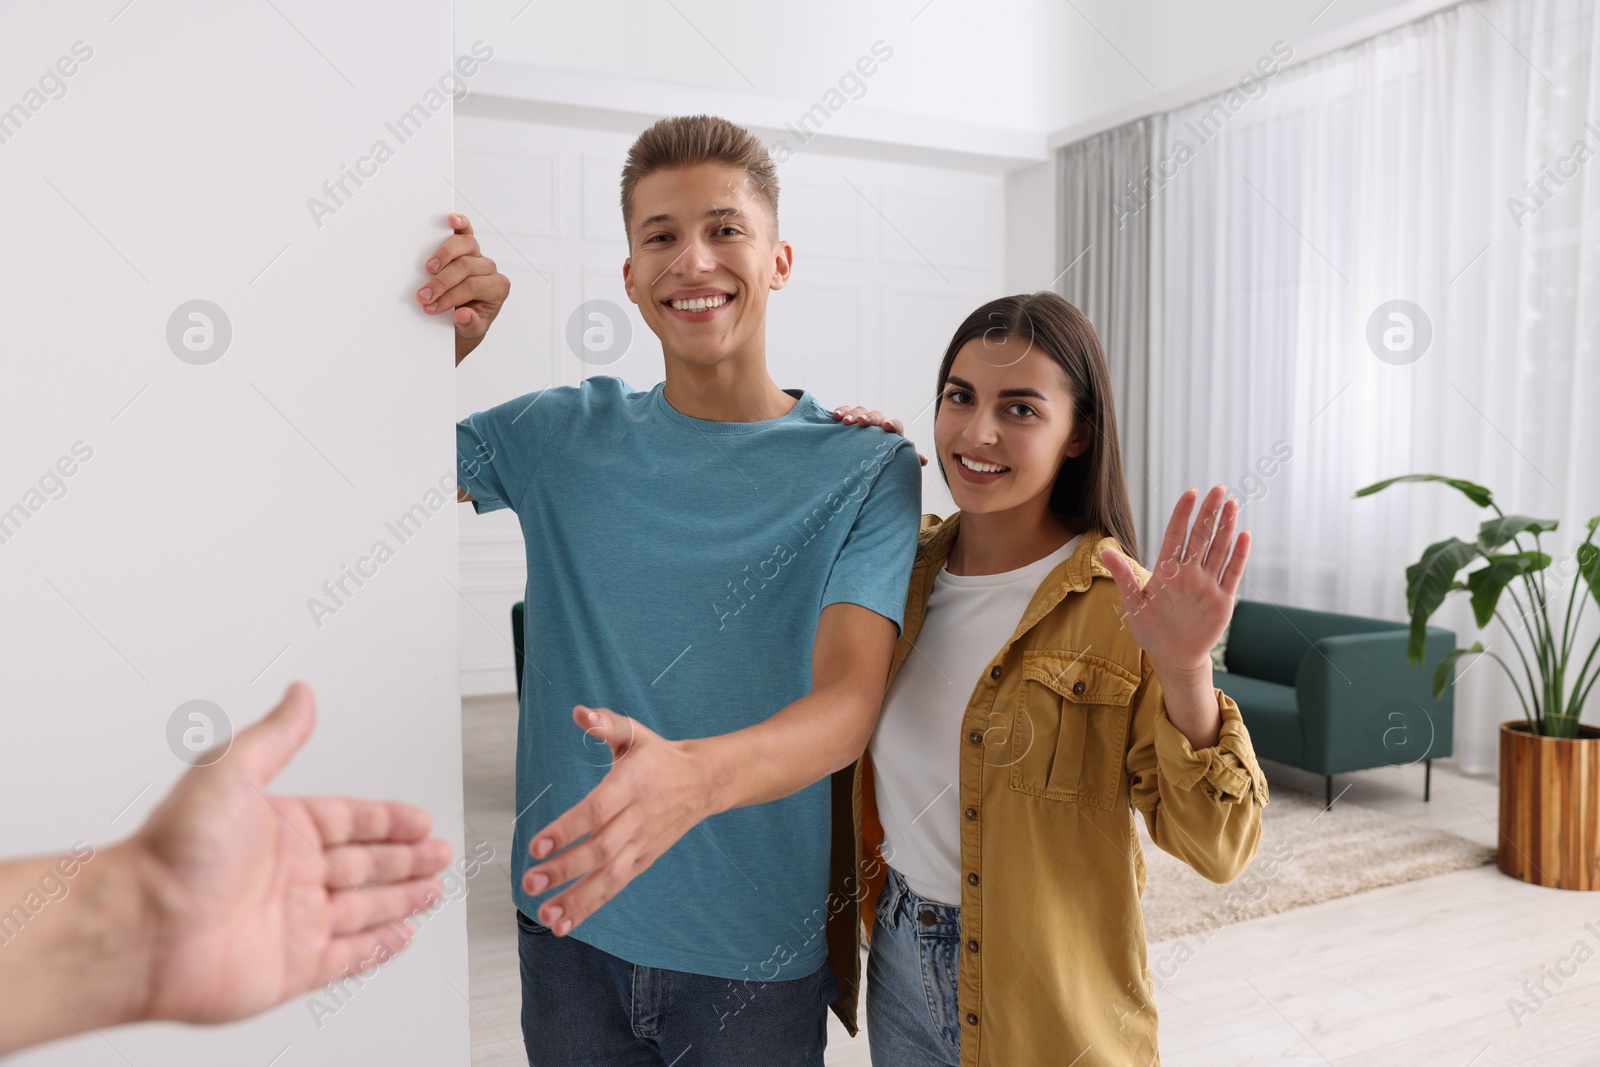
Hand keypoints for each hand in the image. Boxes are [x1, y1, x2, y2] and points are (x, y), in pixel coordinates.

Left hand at [131, 682, 451, 1023]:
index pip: (350, 820)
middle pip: (365, 863)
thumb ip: (276, 735)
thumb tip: (299, 694)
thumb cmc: (170, 853)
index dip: (388, 819)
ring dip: (401, 898)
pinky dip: (380, 947)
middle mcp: (288, 874)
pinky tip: (400, 935)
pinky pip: (350, 956)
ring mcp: (293, 922)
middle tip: (438, 853)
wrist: (142, 929)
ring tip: (432, 889)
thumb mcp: (230, 770)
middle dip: (405, 858)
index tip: (416, 819)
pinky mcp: (294, 966)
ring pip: (365, 908)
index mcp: (279, 829)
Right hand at [419, 213, 509, 362]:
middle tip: (423, 295)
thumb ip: (471, 324)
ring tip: (428, 269)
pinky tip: (452, 219)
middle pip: (466, 266)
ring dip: (444, 255)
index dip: (450, 296)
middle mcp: (489, 268)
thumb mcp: (472, 330)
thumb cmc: (471, 321)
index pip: (473, 286)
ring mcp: (478, 255)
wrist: (467, 316)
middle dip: (442, 282)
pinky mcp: (467, 247)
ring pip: (465, 245)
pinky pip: (465, 231)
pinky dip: (461, 223)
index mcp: (498, 288)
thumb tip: (462, 315)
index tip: (431, 307)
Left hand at [522, 706, 712, 935]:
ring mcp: (643, 844)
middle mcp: (638, 818)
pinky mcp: (644, 861)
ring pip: (610, 877)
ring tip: (546, 915)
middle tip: (530, 881)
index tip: (536, 846)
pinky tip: (564, 923)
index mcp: (633, 784)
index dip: (567, 830)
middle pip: (600, 850)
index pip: (597, 811)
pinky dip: (590, 907)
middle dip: (564, 869)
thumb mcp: (635, 733)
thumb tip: (578, 713)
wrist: (704, 781)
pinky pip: (616, 887)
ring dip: (577, 899)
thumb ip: (605, 723)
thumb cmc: (658, 756)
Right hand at [830, 405, 927, 465]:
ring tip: (846, 422)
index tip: (887, 427)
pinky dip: (841, 411)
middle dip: (869, 417)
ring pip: (860, 411)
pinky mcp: (847, 419)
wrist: (859, 458)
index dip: (892, 424)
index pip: (895, 425)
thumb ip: (906, 458)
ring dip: (853, 414)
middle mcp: (877, 424)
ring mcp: (862, 420)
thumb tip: (923, 461)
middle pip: (876, 415)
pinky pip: (845, 411)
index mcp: (890, 433)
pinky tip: (836, 417)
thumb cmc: (879, 459)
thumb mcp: (892, 460)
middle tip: (862, 422)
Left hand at [1099, 485, 1248, 680]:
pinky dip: (1238, 555)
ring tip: (1231, 504)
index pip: (1176, 536)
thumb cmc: (1150, 629)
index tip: (1190, 493)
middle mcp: (1189, 573)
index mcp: (1166, 571)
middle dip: (1209, 513)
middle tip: (1218, 488)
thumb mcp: (1133, 602)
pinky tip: (1243, 535)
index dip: (1183, 514)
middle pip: (1201, 537)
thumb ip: (1123, 575)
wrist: (1172, 657)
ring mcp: (1207, 585)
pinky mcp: (1222, 600)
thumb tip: (1103, 551)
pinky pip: (1231, 573)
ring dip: (1225, 527)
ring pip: (1218, 550)